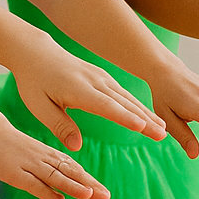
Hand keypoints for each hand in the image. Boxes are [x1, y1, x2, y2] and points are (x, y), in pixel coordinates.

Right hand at [0, 120, 109, 198]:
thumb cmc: (15, 147)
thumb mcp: (37, 156)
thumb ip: (52, 170)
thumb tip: (67, 190)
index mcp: (49, 155)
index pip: (73, 169)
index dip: (89, 181)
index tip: (105, 194)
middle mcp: (43, 159)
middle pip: (69, 173)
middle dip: (88, 185)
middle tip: (106, 197)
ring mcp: (29, 165)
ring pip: (54, 176)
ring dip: (71, 185)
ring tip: (89, 195)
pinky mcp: (14, 173)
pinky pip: (33, 183)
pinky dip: (46, 191)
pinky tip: (59, 198)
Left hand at [13, 40, 166, 150]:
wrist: (34, 52)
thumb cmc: (33, 81)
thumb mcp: (38, 105)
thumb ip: (59, 125)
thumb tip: (76, 147)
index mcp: (78, 89)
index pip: (106, 106)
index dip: (125, 118)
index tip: (144, 128)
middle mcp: (93, 81)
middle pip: (123, 102)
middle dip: (144, 119)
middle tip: (164, 135)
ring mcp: (99, 76)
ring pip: (126, 97)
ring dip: (145, 112)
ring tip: (163, 129)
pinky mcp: (101, 76)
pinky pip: (122, 91)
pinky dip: (137, 104)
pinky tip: (147, 115)